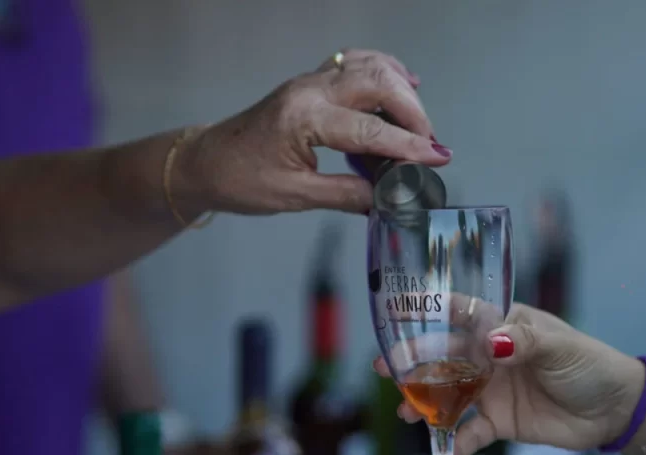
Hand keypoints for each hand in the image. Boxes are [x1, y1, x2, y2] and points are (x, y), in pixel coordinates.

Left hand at [176, 49, 451, 215]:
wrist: (206, 162)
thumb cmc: (241, 180)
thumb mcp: (294, 197)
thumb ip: (345, 195)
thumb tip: (387, 199)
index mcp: (303, 118)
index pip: (369, 129)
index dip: (408, 146)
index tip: (439, 158)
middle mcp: (310, 90)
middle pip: (377, 84)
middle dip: (413, 113)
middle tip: (430, 146)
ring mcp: (310, 81)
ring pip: (370, 67)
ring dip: (402, 91)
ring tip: (419, 125)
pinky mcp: (312, 83)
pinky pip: (355, 63)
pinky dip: (385, 71)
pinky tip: (404, 84)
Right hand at [384, 303, 645, 454]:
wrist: (613, 410)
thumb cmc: (589, 365)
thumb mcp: (561, 347)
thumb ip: (526, 342)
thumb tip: (493, 342)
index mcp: (504, 326)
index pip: (461, 314)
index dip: (429, 311)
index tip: (397, 312)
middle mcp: (491, 355)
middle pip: (444, 356)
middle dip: (413, 361)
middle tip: (385, 368)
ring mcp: (491, 389)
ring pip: (448, 394)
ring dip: (424, 403)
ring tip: (404, 411)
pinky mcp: (499, 422)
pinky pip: (469, 433)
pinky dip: (453, 446)